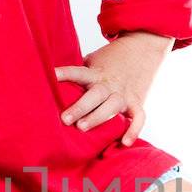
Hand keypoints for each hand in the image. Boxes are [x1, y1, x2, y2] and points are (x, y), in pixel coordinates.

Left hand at [55, 32, 173, 147]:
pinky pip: (138, 117)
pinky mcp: (136, 101)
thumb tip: (50, 81)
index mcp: (96, 72)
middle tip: (65, 119)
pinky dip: (134, 130)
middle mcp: (110, 83)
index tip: (52, 75)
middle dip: (81, 107)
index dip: (66, 73)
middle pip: (96, 94)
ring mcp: (124, 93)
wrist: (141, 49)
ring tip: (82, 128)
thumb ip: (79, 73)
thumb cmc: (109, 60)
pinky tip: (124, 143)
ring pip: (113, 105)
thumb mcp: (92, 60)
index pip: (79, 72)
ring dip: (98, 117)